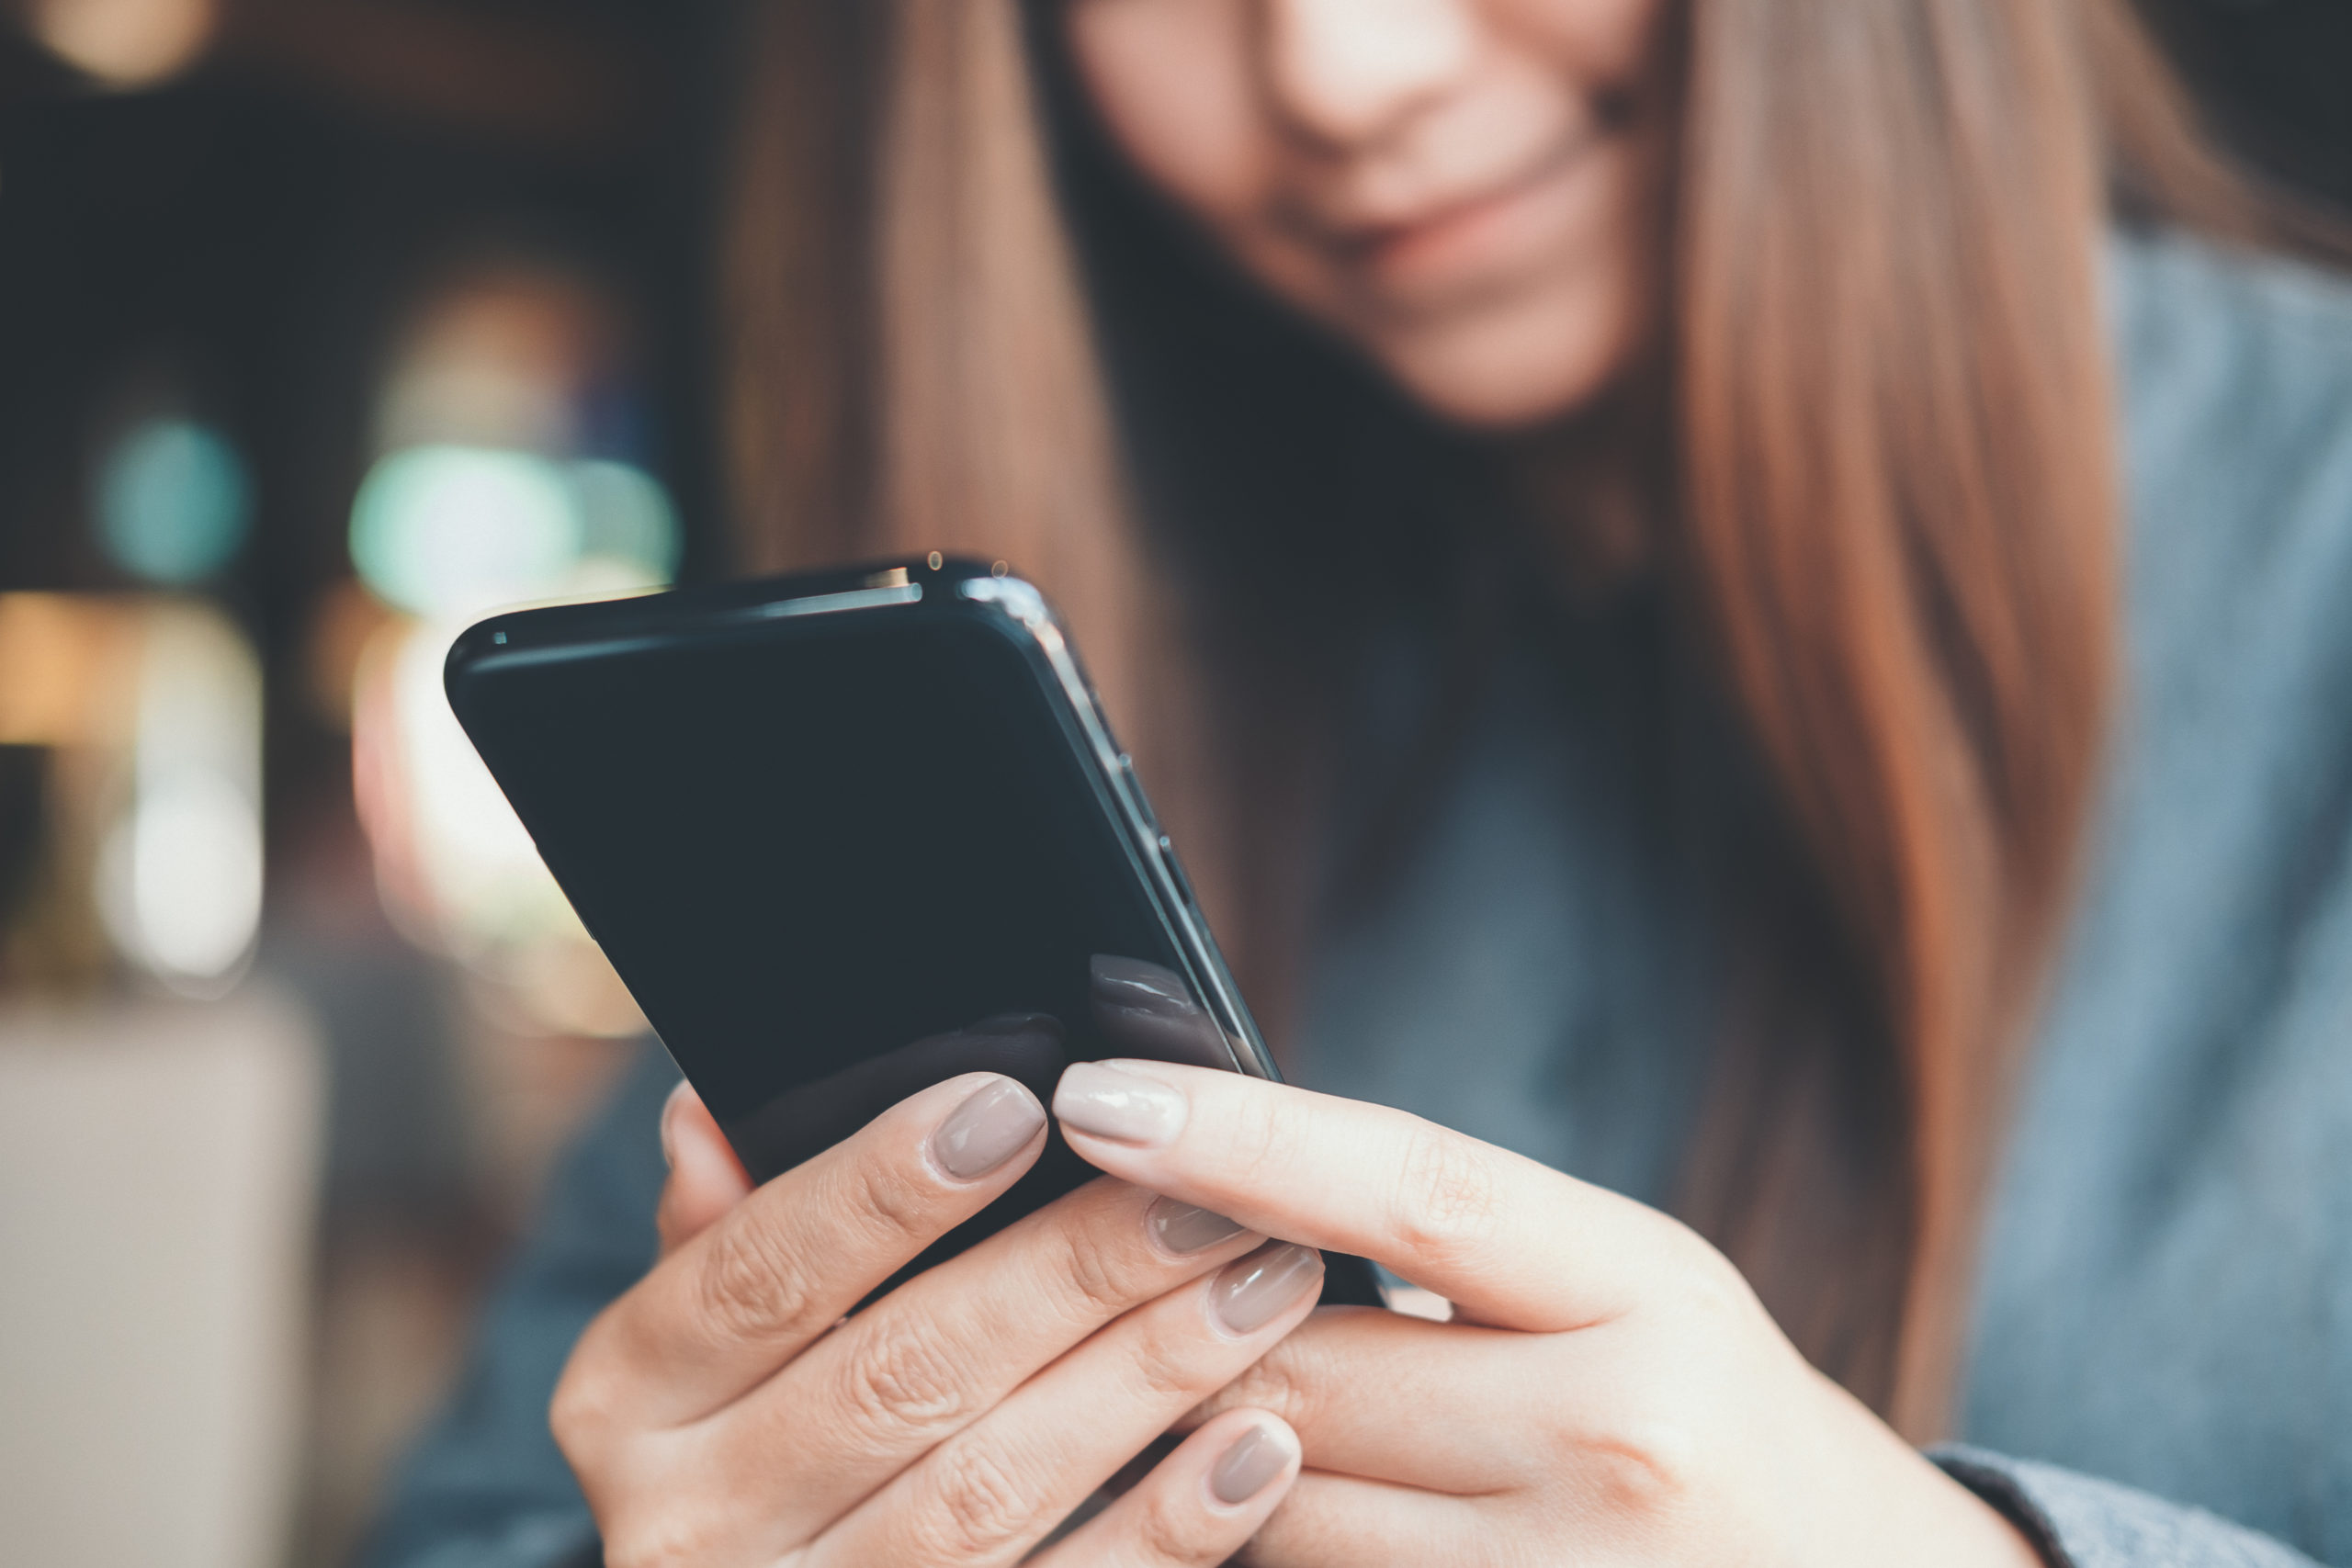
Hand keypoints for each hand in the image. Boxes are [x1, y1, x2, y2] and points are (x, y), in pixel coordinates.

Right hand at [553, 1066, 1328, 1566]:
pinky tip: (1254, 1447)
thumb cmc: (766, 1436)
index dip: (879, 1188)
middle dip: (1068, 1274)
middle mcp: (691, 1523)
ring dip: (1141, 1379)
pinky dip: (1164, 1530)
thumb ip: (726, 1233)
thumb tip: (705, 1112)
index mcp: (629, 1401)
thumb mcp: (705, 1342)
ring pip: (988, 1492)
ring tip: (1259, 1284)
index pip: (756, 1274)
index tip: (1013, 1107)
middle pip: (899, 1377)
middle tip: (1201, 1192)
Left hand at [1051, 1061, 2045, 1567]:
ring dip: (1202, 1461)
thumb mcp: (1638, 1293)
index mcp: (1650, 1293)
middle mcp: (1618, 1439)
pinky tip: (1236, 1507)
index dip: (1236, 1136)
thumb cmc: (1723, 1428)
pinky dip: (1251, 1543)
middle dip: (1182, 1333)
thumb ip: (1456, 1246)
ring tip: (1169, 1416)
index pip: (1410, 1186)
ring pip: (1275, 1504)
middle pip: (1301, 1369)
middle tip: (1095, 1280)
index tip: (1093, 1097)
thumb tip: (1223, 1189)